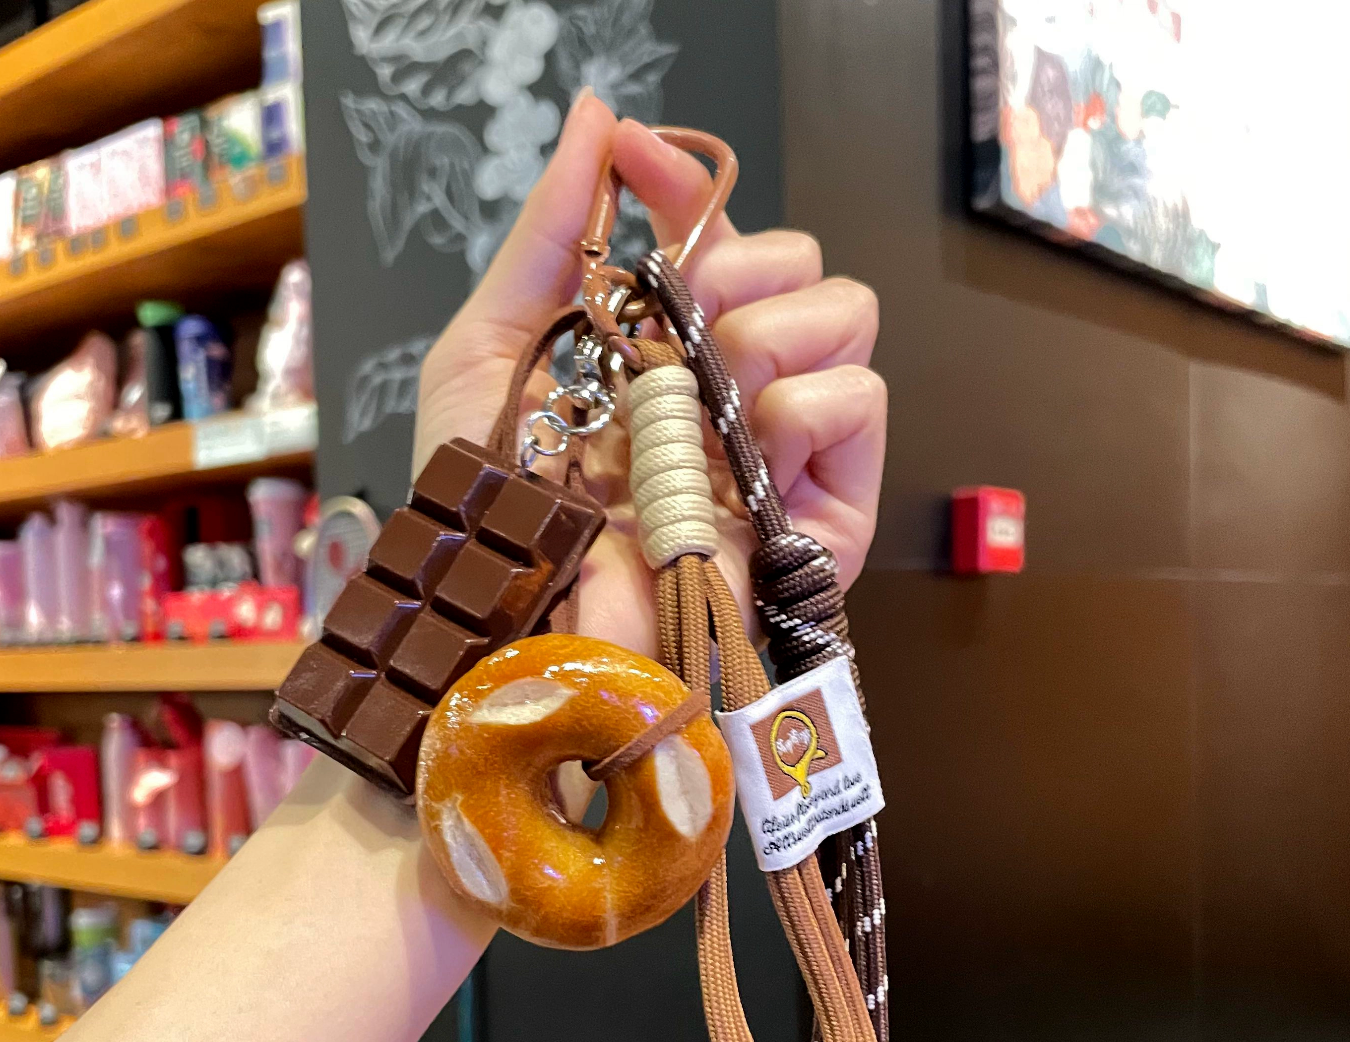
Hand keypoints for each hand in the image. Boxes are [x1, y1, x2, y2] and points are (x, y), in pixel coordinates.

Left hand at [413, 91, 886, 659]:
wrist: (514, 619)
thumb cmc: (488, 503)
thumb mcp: (489, 348)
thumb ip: (550, 233)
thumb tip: (600, 115)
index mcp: (660, 352)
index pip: (717, 239)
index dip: (690, 188)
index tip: (638, 164)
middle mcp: (731, 394)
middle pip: (804, 266)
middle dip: (743, 267)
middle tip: (676, 331)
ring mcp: (783, 454)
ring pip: (846, 316)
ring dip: (769, 333)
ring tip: (699, 402)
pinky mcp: (825, 517)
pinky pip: (861, 401)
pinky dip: (807, 402)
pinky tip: (746, 442)